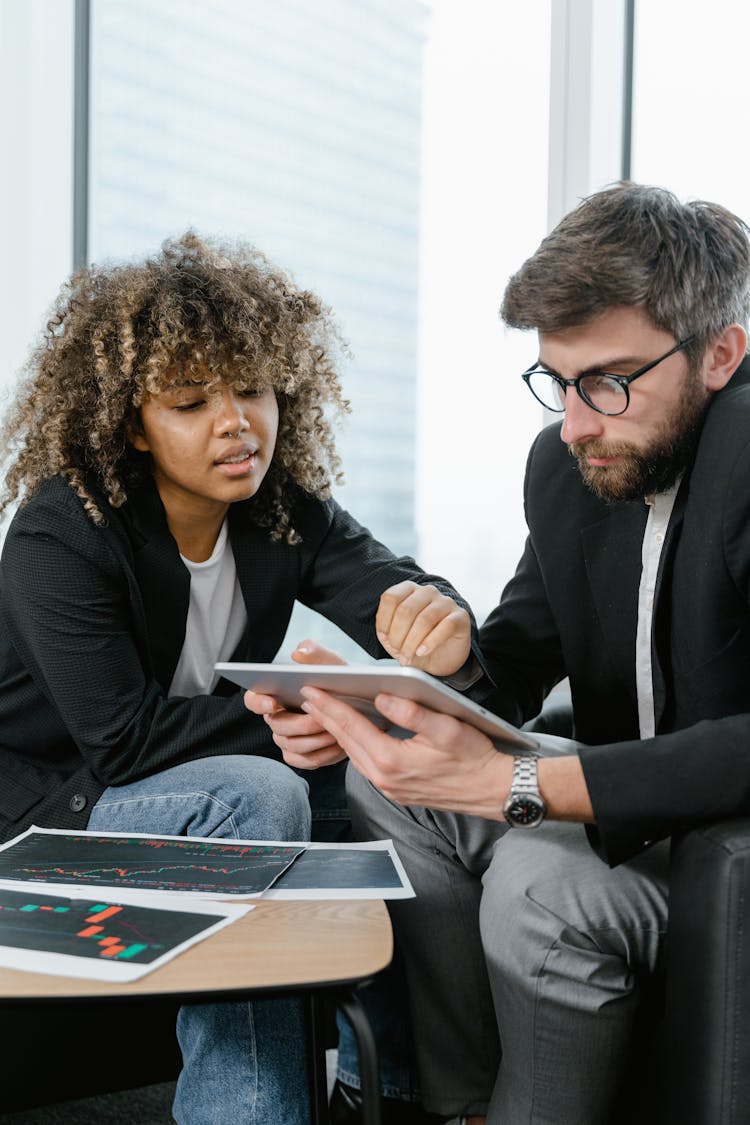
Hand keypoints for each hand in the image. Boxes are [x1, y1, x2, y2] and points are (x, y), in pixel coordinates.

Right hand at [244, 640, 347, 769]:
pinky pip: (307, 760)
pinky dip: (325, 754)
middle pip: (278, 726)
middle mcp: (276, 718)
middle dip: (302, 724)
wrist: (361, 707)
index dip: (259, 702)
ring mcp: (287, 739)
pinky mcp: (301, 756)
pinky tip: (340, 745)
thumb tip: (299, 652)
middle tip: (324, 719)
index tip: (274, 702)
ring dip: (317, 739)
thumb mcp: (332, 665)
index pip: (253, 699)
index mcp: (275, 693)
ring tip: (338, 731)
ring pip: (293, 746)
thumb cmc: (340, 682)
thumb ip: (317, 654)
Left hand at [299, 686, 511, 817]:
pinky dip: (355, 747)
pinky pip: (366, 766)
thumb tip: (382, 697)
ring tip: (326, 713)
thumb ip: (411, 712)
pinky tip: (355, 736)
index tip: (312, 691)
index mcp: (392, 760)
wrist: (493, 791)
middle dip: (326, 718)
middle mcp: (385, 778)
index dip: (330, 706)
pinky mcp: (397, 792)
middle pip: (346, 742)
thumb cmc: (474, 757)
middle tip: (309, 697)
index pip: (352, 726)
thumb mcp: (446, 728)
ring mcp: (390, 788)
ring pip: (354, 755)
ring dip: (339, 733)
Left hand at [376, 581, 471, 675]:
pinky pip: (445, 626)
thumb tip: (385, 634)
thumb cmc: (416, 643)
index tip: (385, 637)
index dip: (384, 620)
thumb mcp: (395, 638)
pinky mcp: (461, 616)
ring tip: (408, 656)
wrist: (442, 657)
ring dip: (412, 642)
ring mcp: (446, 602)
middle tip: (398, 653)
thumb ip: (386, 632)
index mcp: (409, 590)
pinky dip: (430, 642)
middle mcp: (427, 592)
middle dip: (398, 636)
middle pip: (406, 610)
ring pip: (424, 619)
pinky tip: (422, 652)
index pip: (390, 598)